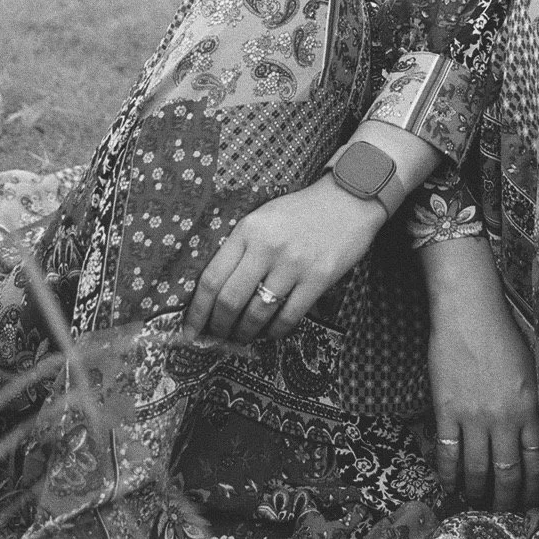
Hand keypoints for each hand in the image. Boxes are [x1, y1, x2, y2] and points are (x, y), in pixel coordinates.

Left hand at [181, 174, 384, 345]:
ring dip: (245, 333)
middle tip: (216, 338)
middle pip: (230, 301)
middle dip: (218, 327)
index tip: (190, 330)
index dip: (196, 311)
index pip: (212, 279)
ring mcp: (294, 264)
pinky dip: (275, 331)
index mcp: (248, 230)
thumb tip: (214, 292)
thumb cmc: (300, 211)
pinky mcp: (318, 278)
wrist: (348, 199)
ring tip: (241, 338)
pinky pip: (289, 317)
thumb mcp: (262, 218)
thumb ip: (239, 247)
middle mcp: (268, 247)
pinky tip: (270, 332)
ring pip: (258, 314)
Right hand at [424, 240, 538, 513]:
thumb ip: (533, 405)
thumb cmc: (503, 334)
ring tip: (475, 502)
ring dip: (477, 492)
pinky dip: (447, 474)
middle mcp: (504, 419)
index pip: (536, 462)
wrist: (469, 312)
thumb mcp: (531, 370)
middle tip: (503, 511)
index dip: (534, 488)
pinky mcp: (447, 410)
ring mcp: (473, 417)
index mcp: (529, 409)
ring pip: (477, 469)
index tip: (532, 503)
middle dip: (506, 499)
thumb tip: (535, 434)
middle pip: (507, 473)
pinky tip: (448, 484)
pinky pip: (447, 452)